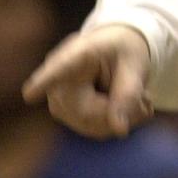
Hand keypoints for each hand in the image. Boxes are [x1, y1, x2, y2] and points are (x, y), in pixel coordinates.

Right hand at [22, 24, 153, 138]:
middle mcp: (60, 78)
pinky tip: (126, 107)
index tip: (31, 92)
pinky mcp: (66, 114)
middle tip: (147, 102)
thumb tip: (119, 130)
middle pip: (87, 112)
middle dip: (121, 113)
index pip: (61, 68)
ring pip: (91, 125)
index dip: (46, 80)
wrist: (115, 47)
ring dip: (121, 119)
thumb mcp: (135, 64)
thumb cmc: (124, 50)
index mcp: (78, 53)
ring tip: (139, 99)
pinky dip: (115, 123)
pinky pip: (93, 128)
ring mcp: (58, 99)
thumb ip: (129, 93)